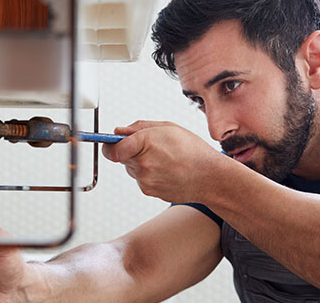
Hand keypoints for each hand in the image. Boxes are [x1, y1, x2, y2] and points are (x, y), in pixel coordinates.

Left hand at [102, 120, 224, 203]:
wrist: (210, 178)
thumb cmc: (193, 151)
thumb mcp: (168, 128)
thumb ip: (139, 127)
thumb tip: (119, 131)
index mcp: (145, 143)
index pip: (111, 148)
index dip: (108, 145)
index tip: (109, 142)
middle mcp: (142, 164)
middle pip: (120, 157)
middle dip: (130, 151)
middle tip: (150, 147)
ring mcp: (145, 180)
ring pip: (131, 168)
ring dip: (140, 162)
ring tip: (163, 159)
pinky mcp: (148, 191)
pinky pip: (141, 179)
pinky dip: (149, 174)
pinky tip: (166, 170)